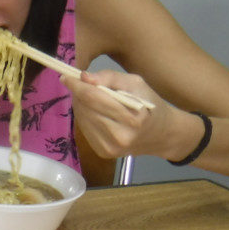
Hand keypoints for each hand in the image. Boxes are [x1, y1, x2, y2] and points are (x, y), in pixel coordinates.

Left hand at [62, 69, 188, 160]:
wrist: (162, 135)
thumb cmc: (150, 104)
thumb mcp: (135, 83)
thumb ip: (109, 77)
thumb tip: (84, 77)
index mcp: (132, 117)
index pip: (94, 98)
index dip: (77, 86)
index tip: (66, 76)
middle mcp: (120, 135)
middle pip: (85, 108)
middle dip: (78, 93)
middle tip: (79, 84)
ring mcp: (110, 147)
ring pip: (82, 118)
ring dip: (80, 104)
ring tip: (89, 97)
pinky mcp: (104, 152)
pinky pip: (85, 129)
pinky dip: (85, 117)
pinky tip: (94, 112)